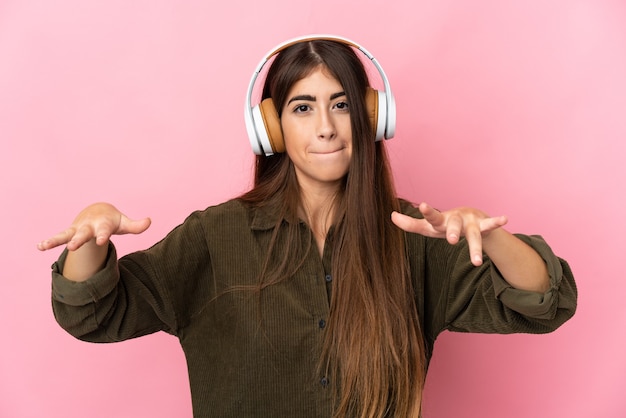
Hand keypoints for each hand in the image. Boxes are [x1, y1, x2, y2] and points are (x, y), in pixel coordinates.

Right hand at [37, 202, 150, 250]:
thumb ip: (136, 225)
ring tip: (44, 246)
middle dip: (78, 240)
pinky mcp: (71, 232)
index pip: (104, 232)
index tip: (101, 241)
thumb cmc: (114, 220)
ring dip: (56, 240)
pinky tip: (39, 246)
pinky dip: (50, 241)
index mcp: (103, 225)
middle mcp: (89, 227)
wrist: (99, 211)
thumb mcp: (125, 224)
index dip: (103, 236)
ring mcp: (78, 229)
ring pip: (66, 235)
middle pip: (83, 234)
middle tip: (72, 247)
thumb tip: (149, 221)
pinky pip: (59, 237)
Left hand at [391, 202, 507, 265]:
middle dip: (452, 232)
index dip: (426, 212)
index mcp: (440, 221)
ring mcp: (470, 222)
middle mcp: (455, 219)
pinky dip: (496, 222)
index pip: (431, 218)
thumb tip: (391, 216)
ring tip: (477, 262)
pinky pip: (490, 226)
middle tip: (450, 240)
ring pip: (473, 235)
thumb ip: (410, 224)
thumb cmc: (445, 224)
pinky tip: (505, 218)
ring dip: (475, 247)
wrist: (471, 217)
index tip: (421, 205)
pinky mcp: (483, 225)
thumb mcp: (428, 227)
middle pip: (453, 226)